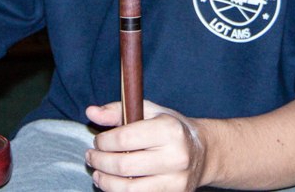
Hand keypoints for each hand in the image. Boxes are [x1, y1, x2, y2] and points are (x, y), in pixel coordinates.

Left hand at [85, 101, 206, 191]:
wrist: (203, 153)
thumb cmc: (171, 129)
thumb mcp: (149, 111)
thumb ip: (118, 110)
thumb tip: (91, 112)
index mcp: (169, 130)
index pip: (124, 139)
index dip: (103, 142)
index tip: (97, 141)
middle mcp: (176, 157)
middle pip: (123, 166)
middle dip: (99, 162)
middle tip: (91, 156)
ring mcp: (177, 181)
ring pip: (128, 189)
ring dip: (105, 182)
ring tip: (98, 172)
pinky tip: (113, 183)